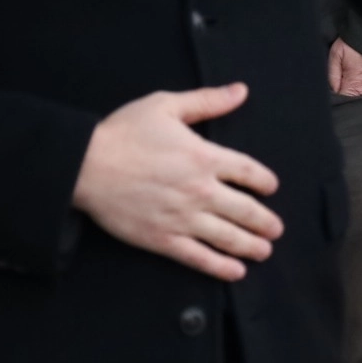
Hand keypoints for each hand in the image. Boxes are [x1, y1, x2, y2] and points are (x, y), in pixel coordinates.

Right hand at [71, 83, 282, 281]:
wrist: (84, 165)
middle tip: (277, 229)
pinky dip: (219, 267)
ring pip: (227, 237)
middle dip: (265, 221)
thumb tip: (240, 90)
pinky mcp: (161, 239)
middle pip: (245, 209)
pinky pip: (198, 257)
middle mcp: (200, 190)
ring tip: (265, 250)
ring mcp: (182, 217)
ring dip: (251, 246)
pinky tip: (235, 272)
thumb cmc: (124, 132)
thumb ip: (207, 101)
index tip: (271, 187)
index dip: (265, 181)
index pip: (249, 172)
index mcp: (204, 157)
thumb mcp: (167, 106)